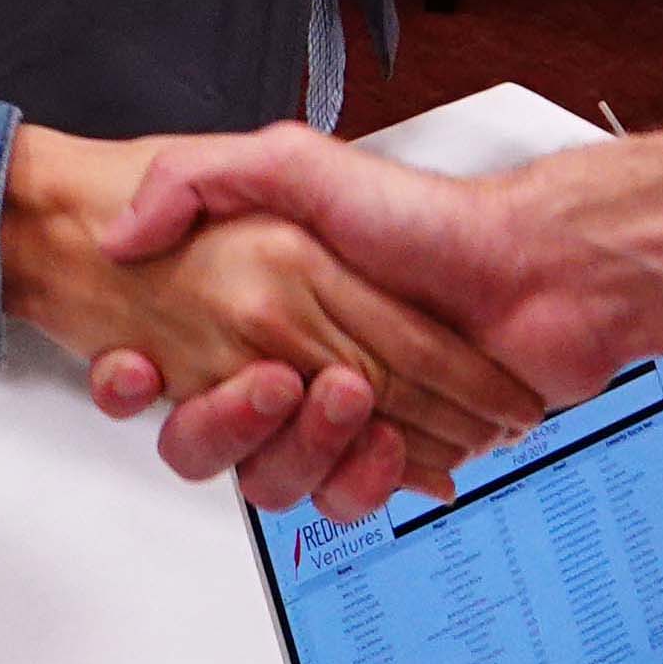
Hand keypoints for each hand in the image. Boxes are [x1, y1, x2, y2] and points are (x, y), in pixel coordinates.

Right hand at [101, 124, 640, 430]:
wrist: (540, 274)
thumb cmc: (428, 216)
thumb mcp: (296, 164)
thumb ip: (199, 178)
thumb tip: (122, 230)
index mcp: (252, 303)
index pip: (160, 365)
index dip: (136, 385)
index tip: (143, 371)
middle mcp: (283, 362)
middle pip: (207, 439)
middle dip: (229, 424)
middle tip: (277, 384)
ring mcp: (335, 417)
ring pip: (273, 480)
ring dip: (307, 450)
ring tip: (349, 400)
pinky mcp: (387, 456)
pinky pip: (346, 499)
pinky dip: (368, 479)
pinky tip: (389, 442)